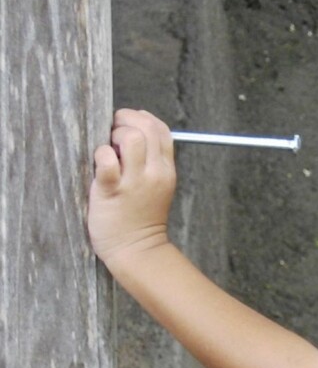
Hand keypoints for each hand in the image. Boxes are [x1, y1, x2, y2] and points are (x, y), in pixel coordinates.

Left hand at [88, 109, 175, 267]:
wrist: (137, 249)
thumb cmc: (141, 217)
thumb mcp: (159, 186)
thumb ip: (152, 161)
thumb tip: (133, 133)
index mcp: (166, 169)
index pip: (161, 129)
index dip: (142, 118)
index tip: (126, 125)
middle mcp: (154, 172)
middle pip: (147, 127)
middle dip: (125, 121)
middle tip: (112, 134)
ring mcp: (134, 181)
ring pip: (130, 137)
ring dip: (114, 136)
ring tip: (108, 150)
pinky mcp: (113, 190)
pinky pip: (107, 160)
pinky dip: (101, 155)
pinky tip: (100, 165)